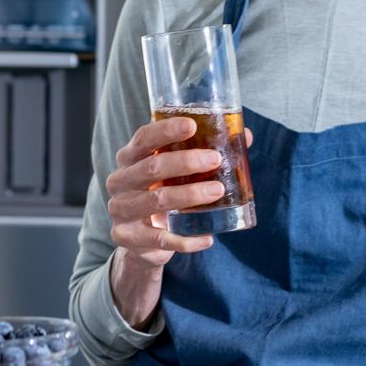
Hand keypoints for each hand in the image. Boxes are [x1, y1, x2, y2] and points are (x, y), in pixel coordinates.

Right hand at [103, 116, 243, 327]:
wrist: (139, 240)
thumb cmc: (161, 193)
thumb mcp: (174, 173)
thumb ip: (202, 153)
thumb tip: (245, 136)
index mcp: (129, 158)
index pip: (144, 138)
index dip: (166, 130)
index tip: (192, 125)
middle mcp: (120, 181)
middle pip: (152, 167)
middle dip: (186, 161)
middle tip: (215, 159)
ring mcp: (121, 210)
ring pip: (157, 200)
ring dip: (189, 195)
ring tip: (217, 191)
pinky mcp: (127, 237)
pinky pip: (160, 239)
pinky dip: (187, 240)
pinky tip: (208, 238)